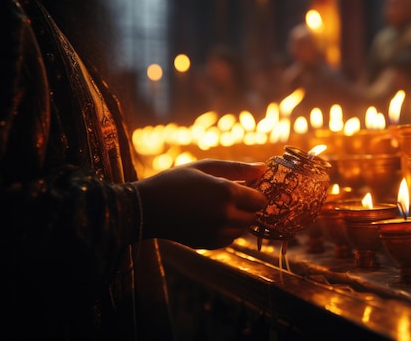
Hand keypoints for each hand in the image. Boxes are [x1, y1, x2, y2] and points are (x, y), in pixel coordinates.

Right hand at [133, 159, 267, 248]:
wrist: (147, 208)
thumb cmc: (176, 181)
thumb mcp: (206, 167)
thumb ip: (237, 168)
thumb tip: (264, 168)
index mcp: (227, 192)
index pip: (261, 200)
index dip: (256, 193)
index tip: (247, 187)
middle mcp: (226, 215)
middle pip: (254, 216)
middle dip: (248, 207)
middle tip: (232, 197)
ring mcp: (217, 233)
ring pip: (243, 229)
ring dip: (238, 219)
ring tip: (218, 207)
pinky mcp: (209, 244)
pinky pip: (230, 239)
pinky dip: (227, 230)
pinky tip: (211, 218)